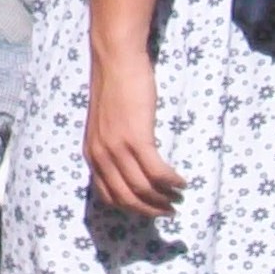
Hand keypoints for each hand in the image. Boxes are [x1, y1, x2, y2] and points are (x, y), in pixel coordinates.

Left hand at [85, 45, 185, 216]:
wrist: (116, 62)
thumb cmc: (114, 88)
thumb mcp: (103, 125)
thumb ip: (109, 147)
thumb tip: (126, 167)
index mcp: (92, 155)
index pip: (108, 196)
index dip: (131, 208)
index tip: (148, 210)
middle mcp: (101, 156)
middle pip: (127, 198)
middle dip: (150, 210)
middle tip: (168, 211)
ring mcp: (118, 148)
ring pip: (143, 189)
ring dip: (164, 199)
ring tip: (178, 198)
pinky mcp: (137, 138)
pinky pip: (157, 172)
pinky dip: (172, 182)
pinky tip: (182, 183)